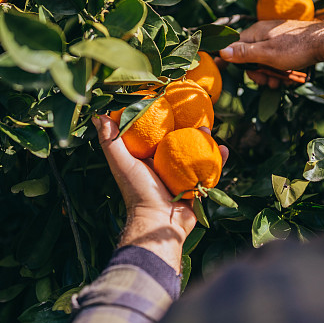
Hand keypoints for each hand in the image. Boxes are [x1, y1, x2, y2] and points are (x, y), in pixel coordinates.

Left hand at [93, 115, 227, 272]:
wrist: (159, 222)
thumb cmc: (138, 191)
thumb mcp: (122, 163)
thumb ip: (110, 140)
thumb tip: (99, 115)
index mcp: (145, 159)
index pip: (153, 133)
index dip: (161, 117)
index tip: (168, 100)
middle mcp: (163, 167)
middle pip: (177, 140)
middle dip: (186, 126)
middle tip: (192, 113)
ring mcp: (180, 177)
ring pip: (195, 153)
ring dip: (204, 140)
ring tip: (209, 128)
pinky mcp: (195, 187)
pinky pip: (209, 171)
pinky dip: (217, 161)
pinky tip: (224, 150)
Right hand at [219, 19, 323, 83]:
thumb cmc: (296, 48)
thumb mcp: (267, 54)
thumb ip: (244, 53)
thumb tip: (221, 51)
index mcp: (256, 32)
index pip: (235, 45)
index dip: (232, 60)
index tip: (226, 70)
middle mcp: (265, 32)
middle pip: (250, 55)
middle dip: (256, 71)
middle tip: (266, 81)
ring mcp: (277, 38)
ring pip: (264, 59)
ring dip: (268, 73)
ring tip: (277, 83)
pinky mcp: (287, 44)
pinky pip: (276, 58)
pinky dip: (278, 69)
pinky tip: (286, 77)